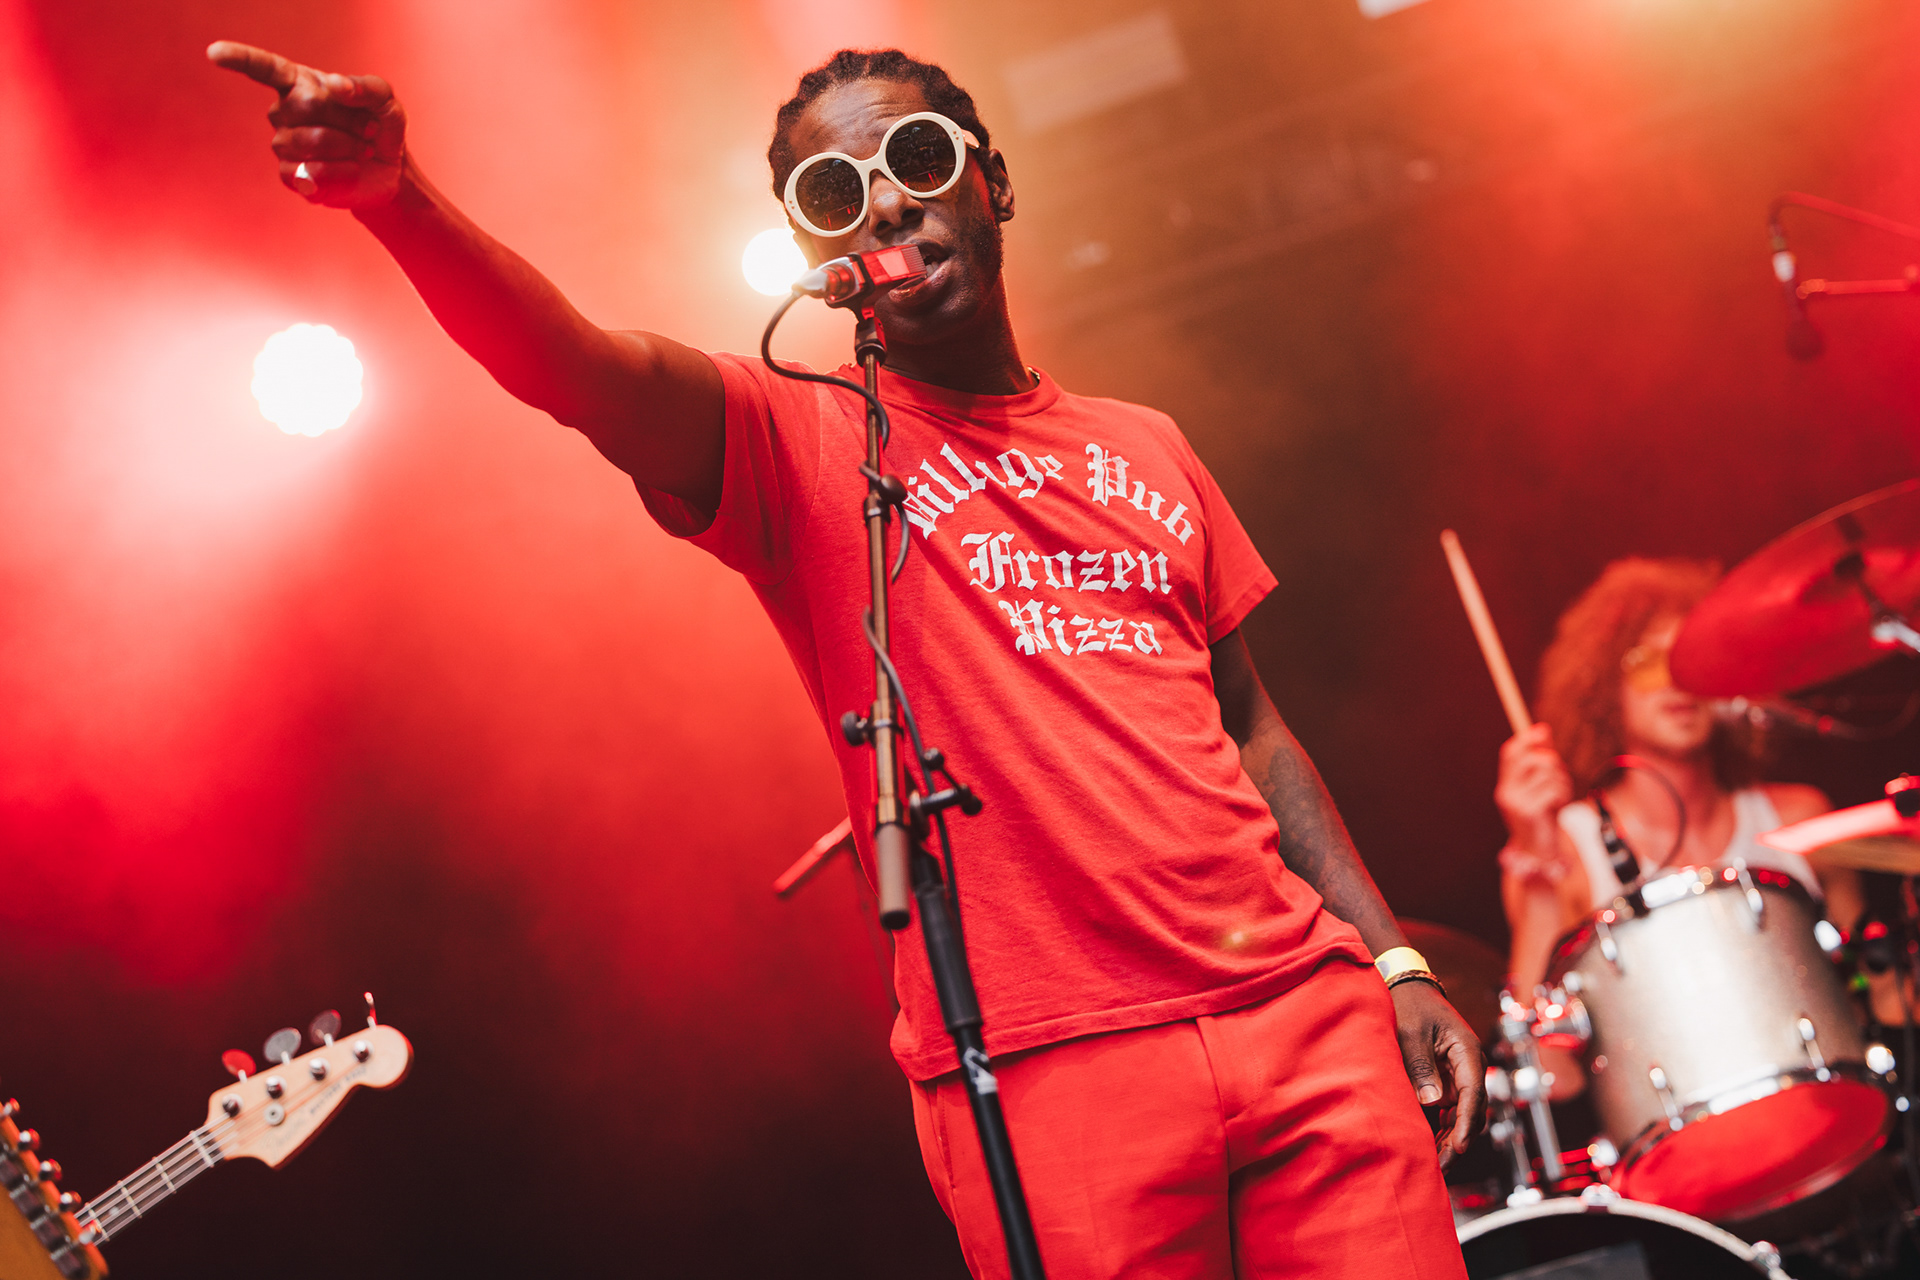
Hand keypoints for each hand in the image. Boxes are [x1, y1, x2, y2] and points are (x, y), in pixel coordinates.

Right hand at [208, 41, 406, 209]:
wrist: (387, 170)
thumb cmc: (378, 125)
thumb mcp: (385, 100)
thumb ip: (366, 87)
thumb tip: (334, 85)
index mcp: (297, 84)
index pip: (262, 67)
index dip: (238, 58)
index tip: (214, 52)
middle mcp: (282, 112)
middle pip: (306, 105)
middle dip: (348, 117)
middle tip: (369, 128)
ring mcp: (283, 146)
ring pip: (311, 141)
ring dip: (349, 146)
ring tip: (363, 149)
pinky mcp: (291, 178)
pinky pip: (312, 173)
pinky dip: (342, 172)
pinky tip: (352, 170)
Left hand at [1390, 980, 1485, 1167]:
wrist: (1408, 989)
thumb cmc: (1410, 1006)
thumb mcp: (1412, 1034)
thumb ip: (1422, 1067)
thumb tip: (1432, 1102)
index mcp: (1468, 1052)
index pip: (1474, 1094)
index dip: (1468, 1124)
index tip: (1460, 1147)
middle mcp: (1469, 1067)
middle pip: (1472, 1111)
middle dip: (1459, 1139)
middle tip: (1441, 1166)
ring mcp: (1460, 1075)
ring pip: (1462, 1114)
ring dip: (1451, 1138)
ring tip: (1435, 1164)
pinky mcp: (1448, 1080)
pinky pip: (1451, 1110)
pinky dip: (1443, 1128)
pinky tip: (1430, 1147)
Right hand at [1495, 722, 1572, 855]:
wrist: (1539, 852)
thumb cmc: (1542, 817)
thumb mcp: (1539, 788)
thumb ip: (1539, 762)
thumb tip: (1542, 731)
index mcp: (1506, 785)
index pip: (1510, 753)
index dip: (1526, 739)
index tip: (1543, 731)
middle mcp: (1506, 792)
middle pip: (1532, 759)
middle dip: (1552, 763)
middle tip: (1560, 777)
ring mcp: (1516, 803)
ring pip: (1547, 773)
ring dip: (1562, 782)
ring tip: (1560, 795)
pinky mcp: (1529, 812)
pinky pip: (1552, 789)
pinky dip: (1562, 794)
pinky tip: (1559, 806)